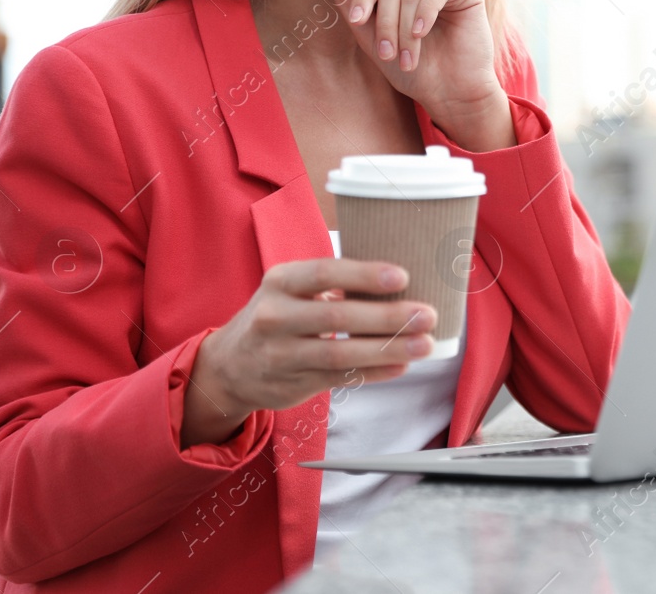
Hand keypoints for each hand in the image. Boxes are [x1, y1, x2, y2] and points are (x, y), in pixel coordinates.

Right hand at [180, 258, 436, 447]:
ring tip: (424, 344)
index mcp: (281, 281)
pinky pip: (340, 378)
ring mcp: (282, 353)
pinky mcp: (293, 384)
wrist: (228, 366)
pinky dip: (374, 372)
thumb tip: (399, 282)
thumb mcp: (290, 289)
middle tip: (427, 315)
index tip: (403, 277)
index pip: (325, 272)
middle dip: (388, 317)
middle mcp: (276, 316)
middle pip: (338, 316)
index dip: (364, 275)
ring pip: (341, 352)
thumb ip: (334, 283)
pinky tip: (401, 366)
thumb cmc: (277, 315)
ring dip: (388, 349)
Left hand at [326, 0, 503, 126]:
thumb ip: (352, 6)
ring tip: (408, 58)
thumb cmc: (413, 70)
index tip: (357, 22)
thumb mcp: (373, 40)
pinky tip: (422, 32)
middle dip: (385, 22)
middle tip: (387, 54)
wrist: (449, 94)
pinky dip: (426, 12)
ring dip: (405, 28)